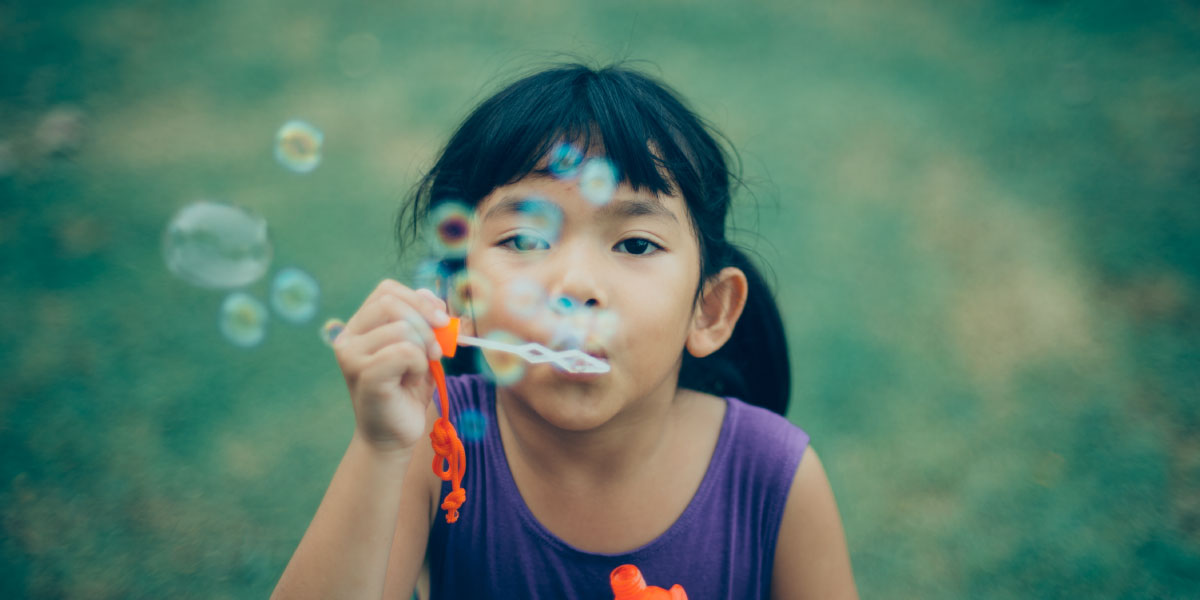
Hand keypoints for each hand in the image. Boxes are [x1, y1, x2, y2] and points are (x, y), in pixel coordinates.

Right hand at [332, 280, 450, 452]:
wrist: (394, 436)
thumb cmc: (407, 392)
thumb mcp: (422, 350)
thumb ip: (426, 321)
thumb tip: (432, 296)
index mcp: (359, 326)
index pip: (386, 291)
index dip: (418, 299)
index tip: (442, 318)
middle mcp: (348, 338)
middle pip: (391, 303)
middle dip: (425, 321)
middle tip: (437, 349)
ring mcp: (351, 356)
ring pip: (402, 328)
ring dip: (423, 349)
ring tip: (418, 372)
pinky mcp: (364, 374)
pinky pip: (404, 351)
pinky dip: (418, 365)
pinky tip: (411, 381)